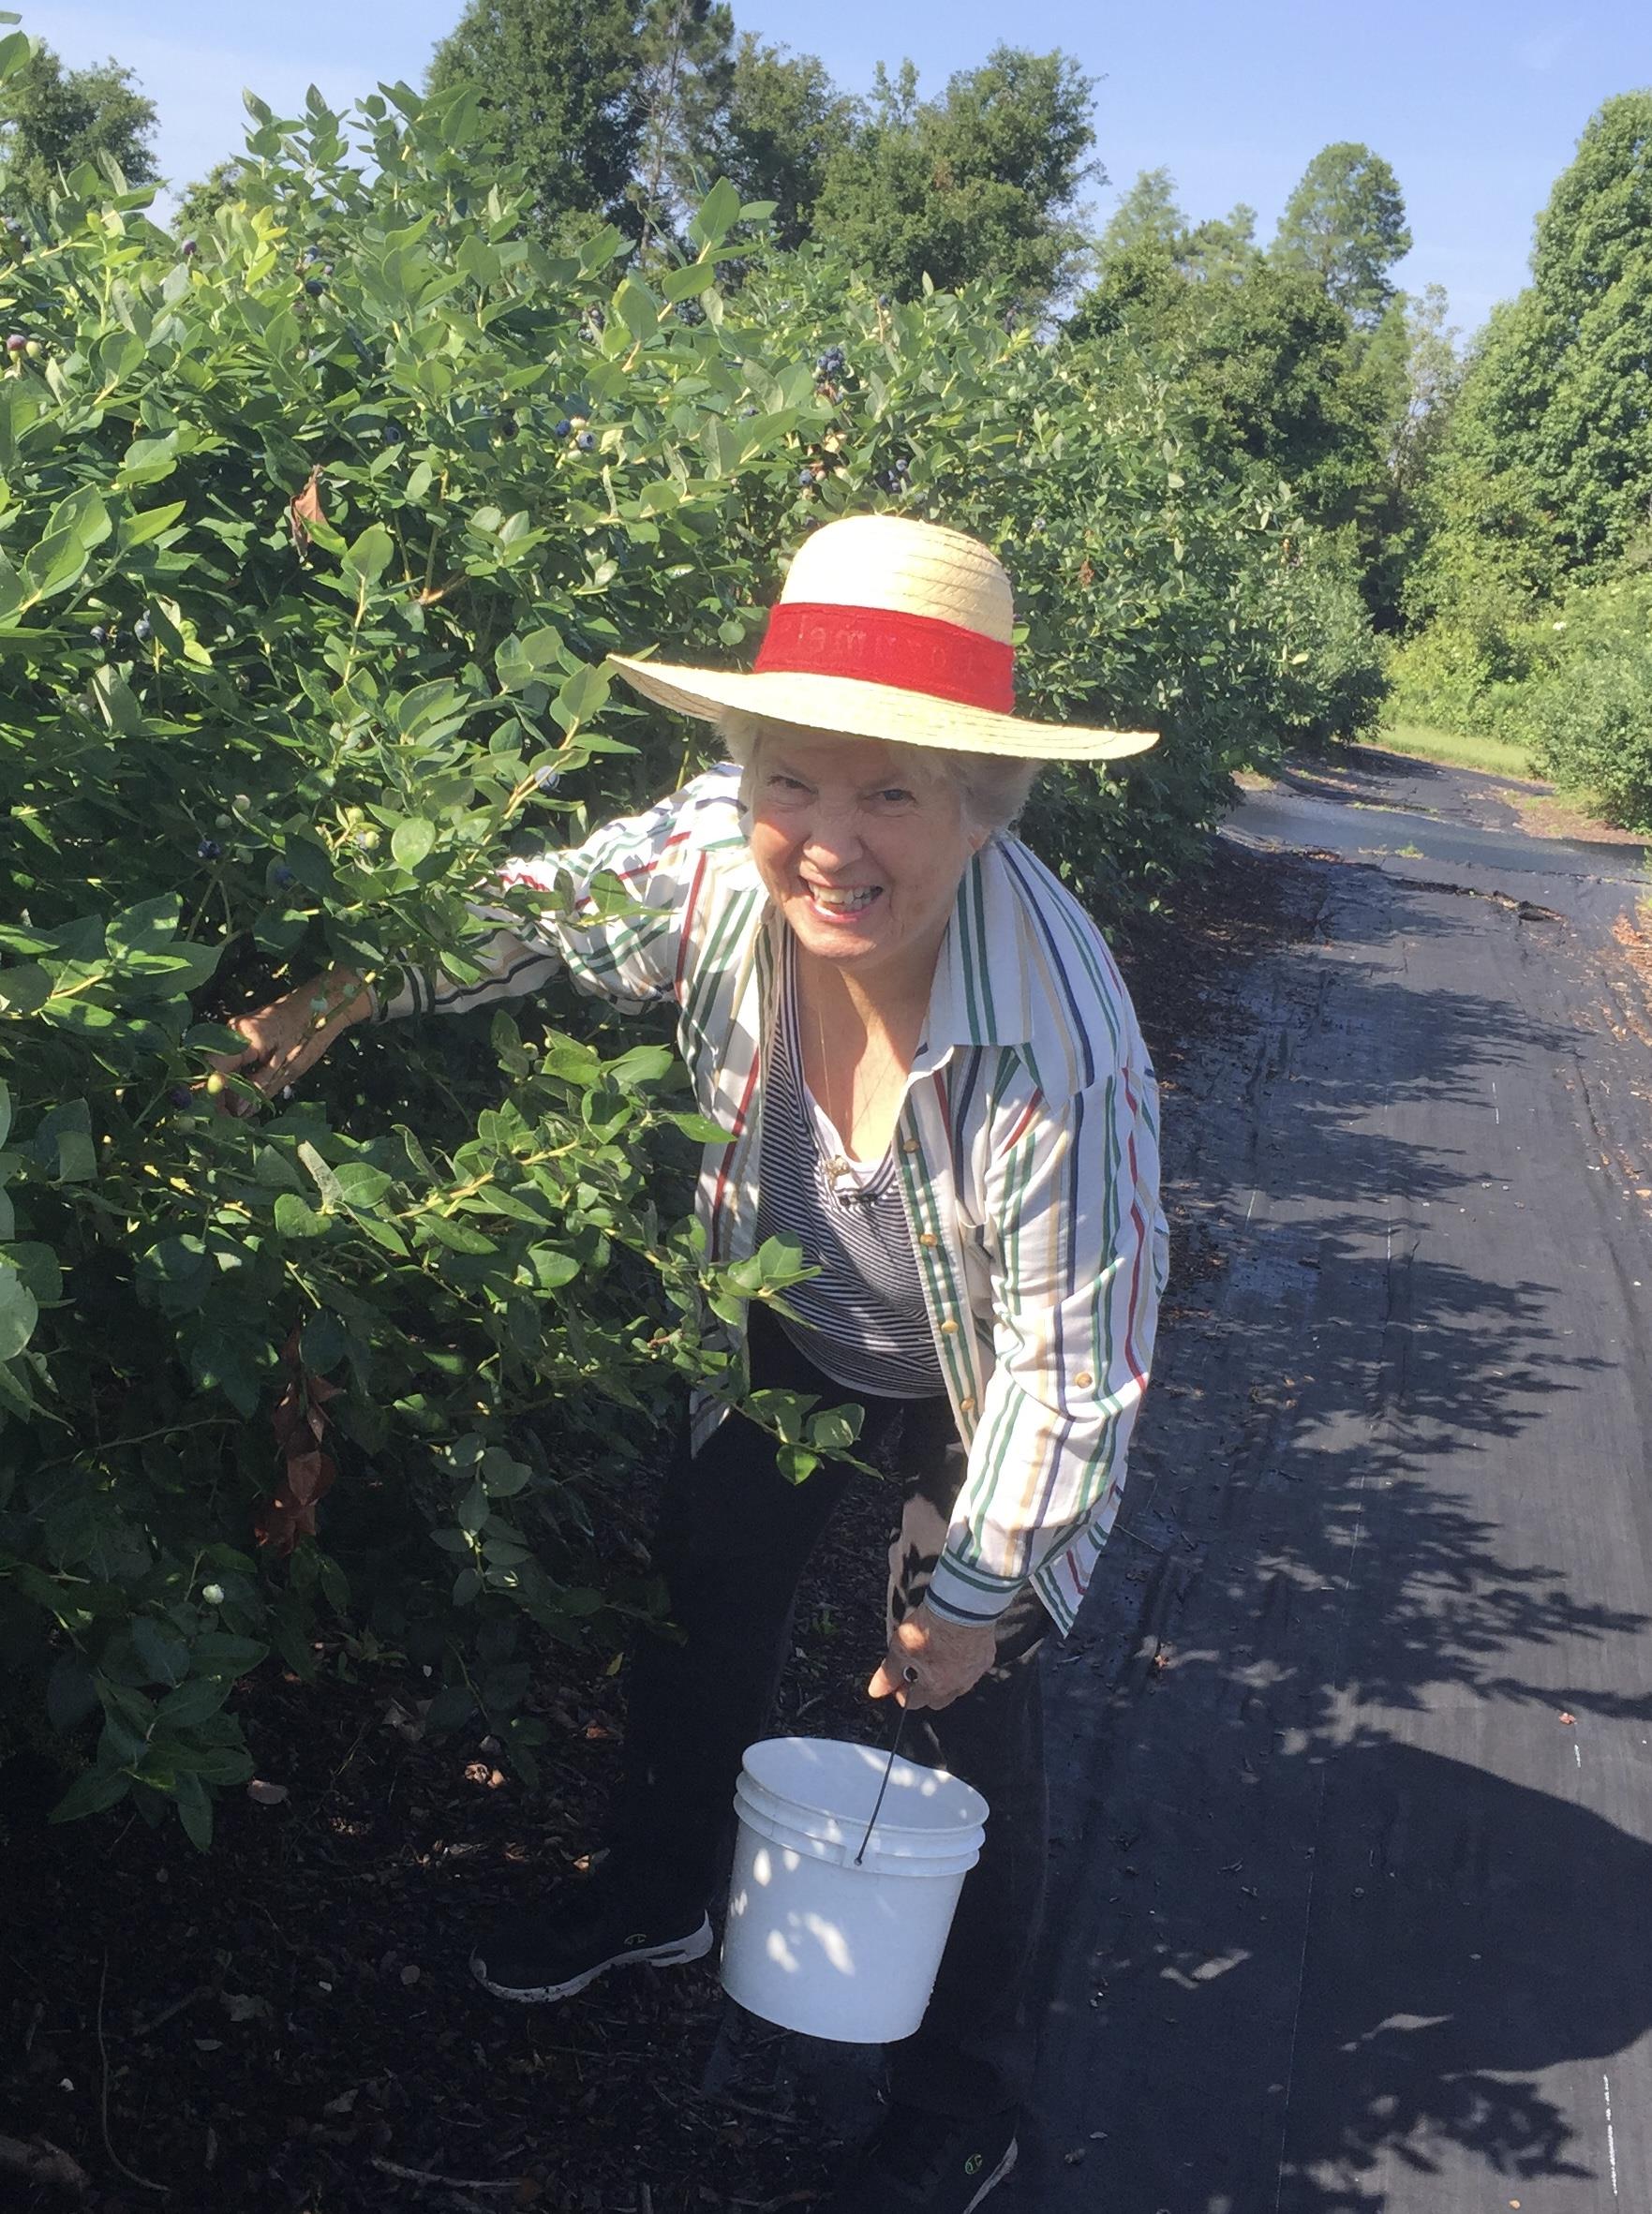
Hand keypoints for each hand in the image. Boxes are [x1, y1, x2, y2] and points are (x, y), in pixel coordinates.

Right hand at [210, 969, 371, 1114]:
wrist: (319, 1005)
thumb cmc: (308, 1034)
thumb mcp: (287, 1068)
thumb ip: (260, 1088)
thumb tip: (238, 1111)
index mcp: (243, 1038)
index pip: (213, 1070)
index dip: (213, 1097)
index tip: (218, 1120)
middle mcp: (231, 1031)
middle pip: (212, 1069)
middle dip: (218, 1096)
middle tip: (228, 1121)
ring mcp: (233, 1031)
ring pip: (219, 1065)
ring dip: (226, 1089)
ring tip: (235, 1114)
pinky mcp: (240, 1035)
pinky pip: (229, 1059)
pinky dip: (234, 1077)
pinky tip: (243, 1096)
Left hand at [868, 1602, 997, 1712]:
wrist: (962, 1606)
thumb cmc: (931, 1627)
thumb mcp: (901, 1648)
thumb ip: (888, 1674)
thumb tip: (875, 1691)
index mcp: (934, 1688)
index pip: (912, 1703)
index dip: (901, 1689)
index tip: (898, 1677)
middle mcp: (957, 1687)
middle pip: (936, 1699)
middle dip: (925, 1688)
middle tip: (918, 1665)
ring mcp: (974, 1673)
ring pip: (956, 1685)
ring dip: (945, 1676)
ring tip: (936, 1653)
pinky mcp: (986, 1658)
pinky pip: (971, 1668)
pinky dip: (962, 1662)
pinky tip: (955, 1645)